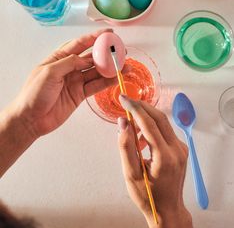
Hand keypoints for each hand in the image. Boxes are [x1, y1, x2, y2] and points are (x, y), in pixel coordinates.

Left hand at [1, 29, 127, 175]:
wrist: (30, 119)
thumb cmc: (33, 93)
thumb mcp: (49, 72)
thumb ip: (69, 63)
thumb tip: (86, 59)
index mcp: (59, 58)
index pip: (79, 44)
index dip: (94, 37)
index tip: (108, 33)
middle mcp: (69, 68)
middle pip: (91, 57)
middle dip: (106, 53)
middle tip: (121, 51)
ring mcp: (75, 81)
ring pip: (96, 72)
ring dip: (110, 69)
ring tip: (125, 66)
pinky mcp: (79, 94)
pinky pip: (95, 86)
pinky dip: (106, 82)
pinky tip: (116, 78)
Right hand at [117, 95, 192, 227]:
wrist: (167, 210)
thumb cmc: (148, 196)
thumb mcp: (130, 174)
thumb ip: (125, 146)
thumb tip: (123, 123)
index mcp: (165, 157)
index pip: (149, 124)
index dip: (135, 109)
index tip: (123, 99)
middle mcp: (177, 150)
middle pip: (159, 118)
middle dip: (141, 107)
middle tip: (126, 102)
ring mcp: (181, 149)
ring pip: (163, 123)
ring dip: (146, 118)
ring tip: (130, 128)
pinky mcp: (181, 149)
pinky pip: (165, 131)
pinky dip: (151, 128)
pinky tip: (141, 139)